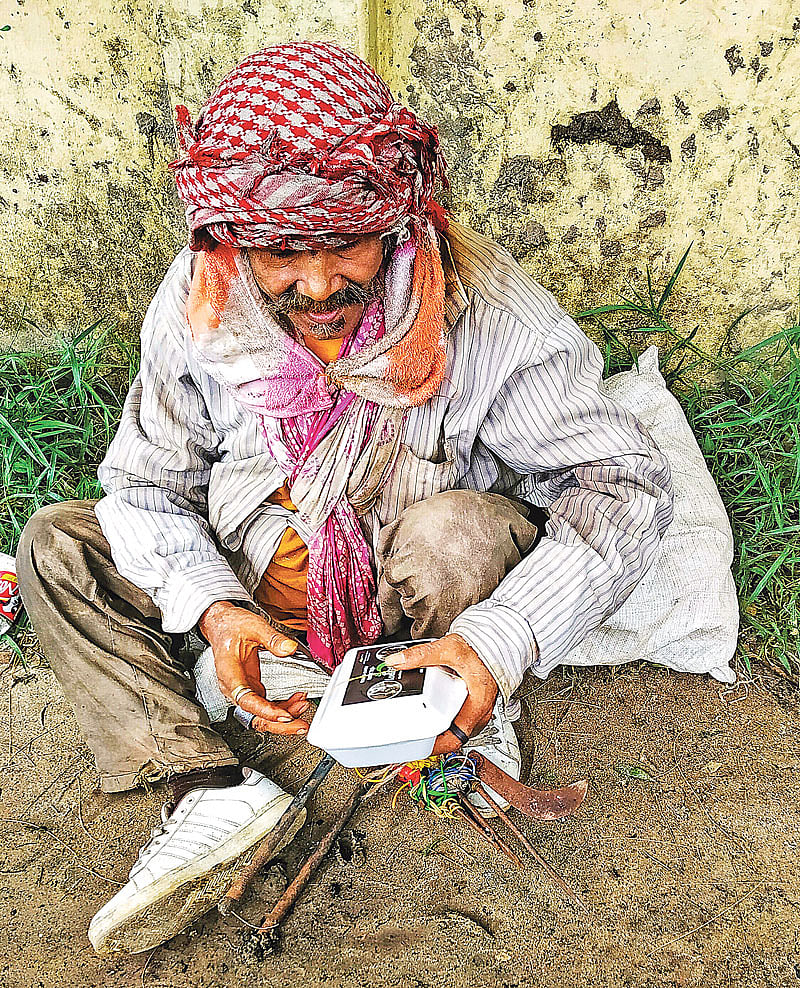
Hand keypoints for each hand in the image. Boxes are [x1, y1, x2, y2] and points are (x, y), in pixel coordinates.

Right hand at [198, 601, 310, 735]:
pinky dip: (282, 706)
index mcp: (230, 673)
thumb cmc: (230, 626)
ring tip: (303, 706)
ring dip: (284, 715)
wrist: (221, 624)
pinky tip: (297, 699)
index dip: (266, 711)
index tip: (284, 716)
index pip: (246, 700)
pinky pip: (266, 704)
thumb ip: (272, 638)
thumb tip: (288, 648)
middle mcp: (234, 687)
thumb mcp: (253, 626)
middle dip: (279, 724)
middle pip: (254, 716)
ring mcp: (242, 690)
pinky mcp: (251, 688)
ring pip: (262, 714)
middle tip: (300, 725)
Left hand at [385, 634, 497, 754]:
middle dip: (433, 738)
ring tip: (421, 725)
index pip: (454, 739)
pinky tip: (435, 710)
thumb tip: (398, 660)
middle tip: (414, 734)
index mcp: (476, 705)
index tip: (417, 745)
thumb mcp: (447, 649)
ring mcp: (478, 708)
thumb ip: (421, 655)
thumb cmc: (480, 649)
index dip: (434, 746)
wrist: (496, 643)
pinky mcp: (475, 702)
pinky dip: (447, 718)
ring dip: (441, 728)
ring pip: (458, 728)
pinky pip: (461, 718)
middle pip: (454, 736)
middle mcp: (480, 711)